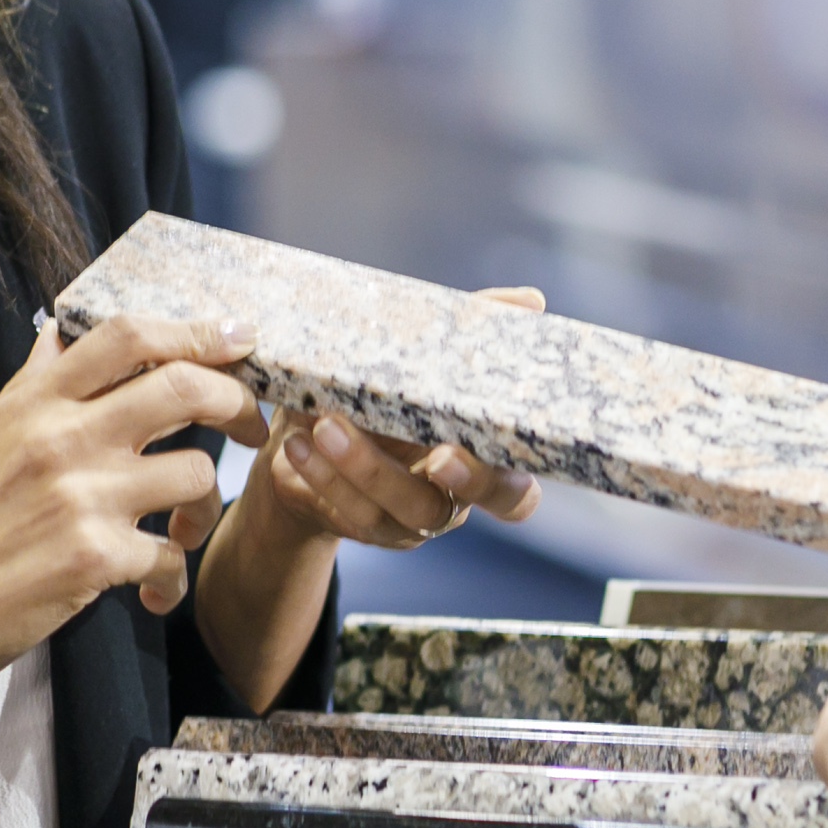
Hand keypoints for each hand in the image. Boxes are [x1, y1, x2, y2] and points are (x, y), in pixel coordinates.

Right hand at [0, 311, 255, 704]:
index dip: (193, 329)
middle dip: (237, 401)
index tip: (234, 337)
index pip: (126, 335)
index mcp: (33, 403)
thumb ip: (30, 390)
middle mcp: (62, 438)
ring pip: (196, 473)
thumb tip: (61, 337)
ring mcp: (83, 497)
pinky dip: (171, 577)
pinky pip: (170, 556)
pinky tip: (154, 591)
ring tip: (183, 528)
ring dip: (204, 505)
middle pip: (184, 387)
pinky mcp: (95, 559)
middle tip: (250, 425)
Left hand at [237, 284, 545, 551]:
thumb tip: (531, 301)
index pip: (519, 486)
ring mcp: (413, 518)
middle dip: (466, 481)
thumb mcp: (414, 356)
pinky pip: (354, 512)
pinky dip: (325, 476)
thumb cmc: (373, 392)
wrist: (302, 439)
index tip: (477, 441)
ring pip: (408, 509)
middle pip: (486, 505)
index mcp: (480, 456)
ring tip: (325, 426)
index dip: (506, 474)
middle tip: (438, 454)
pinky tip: (296, 445)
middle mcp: (457, 493)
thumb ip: (469, 329)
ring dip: (367, 468)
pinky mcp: (368, 526)